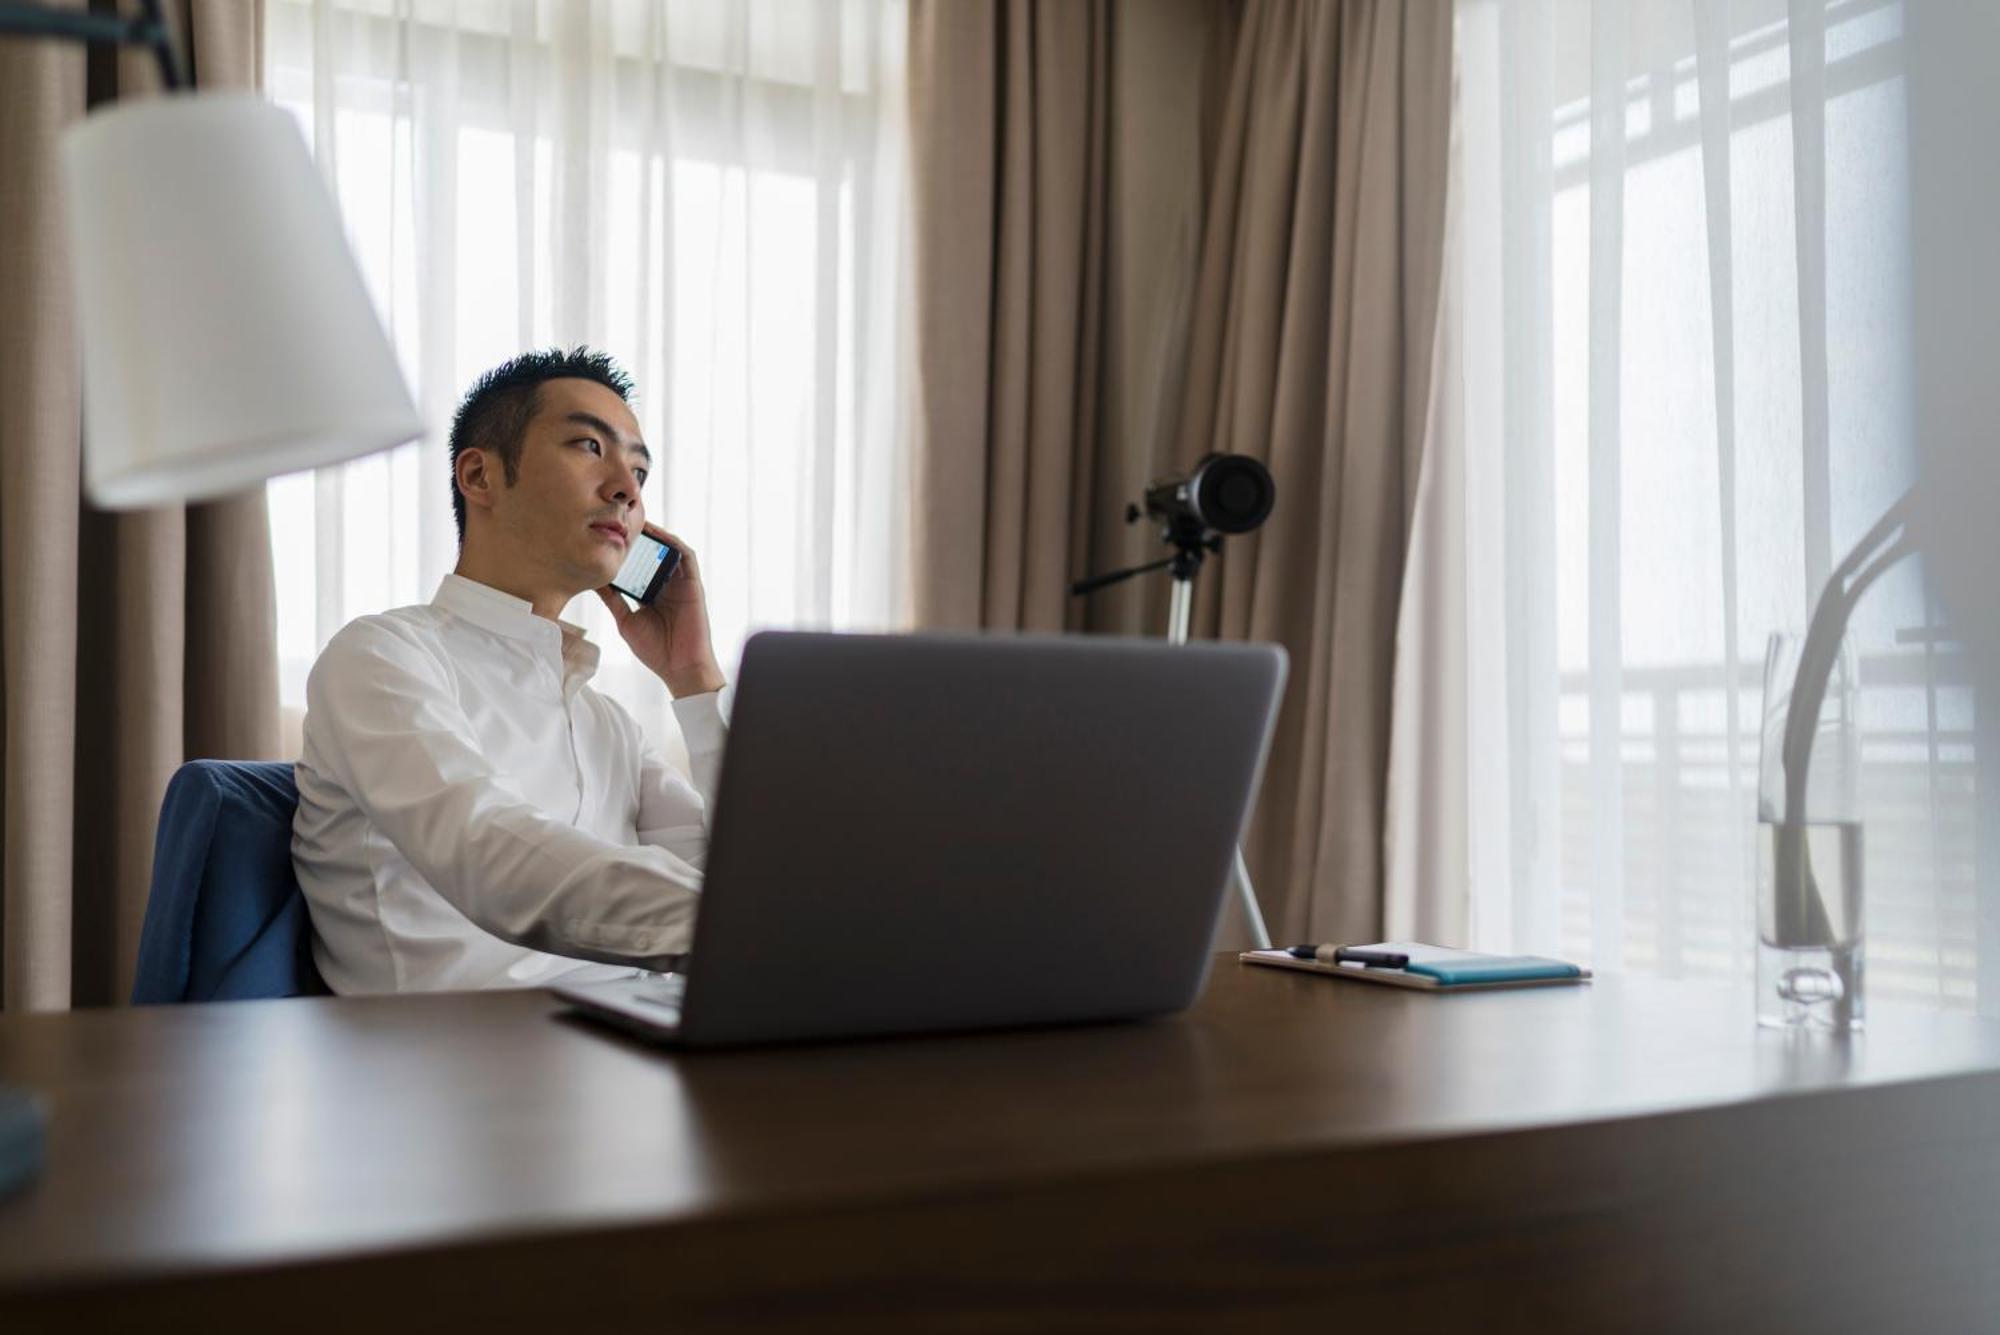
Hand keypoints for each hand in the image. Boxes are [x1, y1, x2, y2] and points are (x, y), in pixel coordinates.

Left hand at [595, 526, 726, 697]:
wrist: (680, 668)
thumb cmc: (656, 650)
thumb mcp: (625, 621)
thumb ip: (613, 600)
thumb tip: (593, 581)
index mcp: (649, 594)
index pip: (636, 566)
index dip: (623, 552)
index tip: (605, 538)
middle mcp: (666, 585)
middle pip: (651, 554)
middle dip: (637, 539)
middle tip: (619, 523)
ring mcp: (681, 584)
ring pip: (668, 551)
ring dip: (655, 536)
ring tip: (637, 522)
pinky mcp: (694, 584)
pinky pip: (686, 556)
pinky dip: (673, 543)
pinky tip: (659, 534)